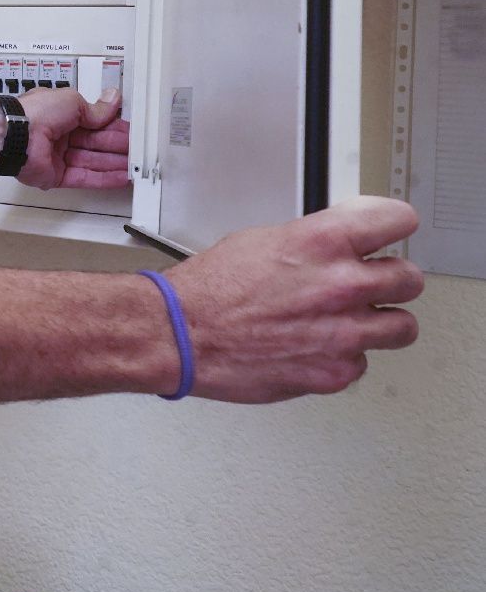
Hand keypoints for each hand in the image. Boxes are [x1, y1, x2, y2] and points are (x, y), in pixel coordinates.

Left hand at [15, 87, 128, 189]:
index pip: (95, 123)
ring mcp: (57, 157)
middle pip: (96, 144)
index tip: (132, 132)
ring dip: (115, 164)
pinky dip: (104, 179)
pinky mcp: (56, 176)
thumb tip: (113, 100)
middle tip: (139, 150)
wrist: (14, 134)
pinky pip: (84, 178)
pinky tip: (122, 178)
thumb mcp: (72, 102)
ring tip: (136, 166)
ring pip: (93, 162)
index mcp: (61, 115)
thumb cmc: (35, 112)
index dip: (114, 127)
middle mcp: (59, 136)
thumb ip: (95, 109)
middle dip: (118, 147)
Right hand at [165, 197, 422, 401]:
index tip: (388, 231)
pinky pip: (363, 362)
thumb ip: (313, 242)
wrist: (182, 334)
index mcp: (323, 242)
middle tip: (373, 282)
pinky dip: (344, 356)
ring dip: (381, 322)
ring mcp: (343, 333)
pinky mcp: (335, 372)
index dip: (391, 225)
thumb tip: (338, 246)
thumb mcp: (261, 240)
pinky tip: (319, 345)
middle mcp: (342, 285)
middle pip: (410, 278)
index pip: (397, 220)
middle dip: (390, 279)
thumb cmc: (210, 289)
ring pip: (403, 327)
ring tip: (356, 320)